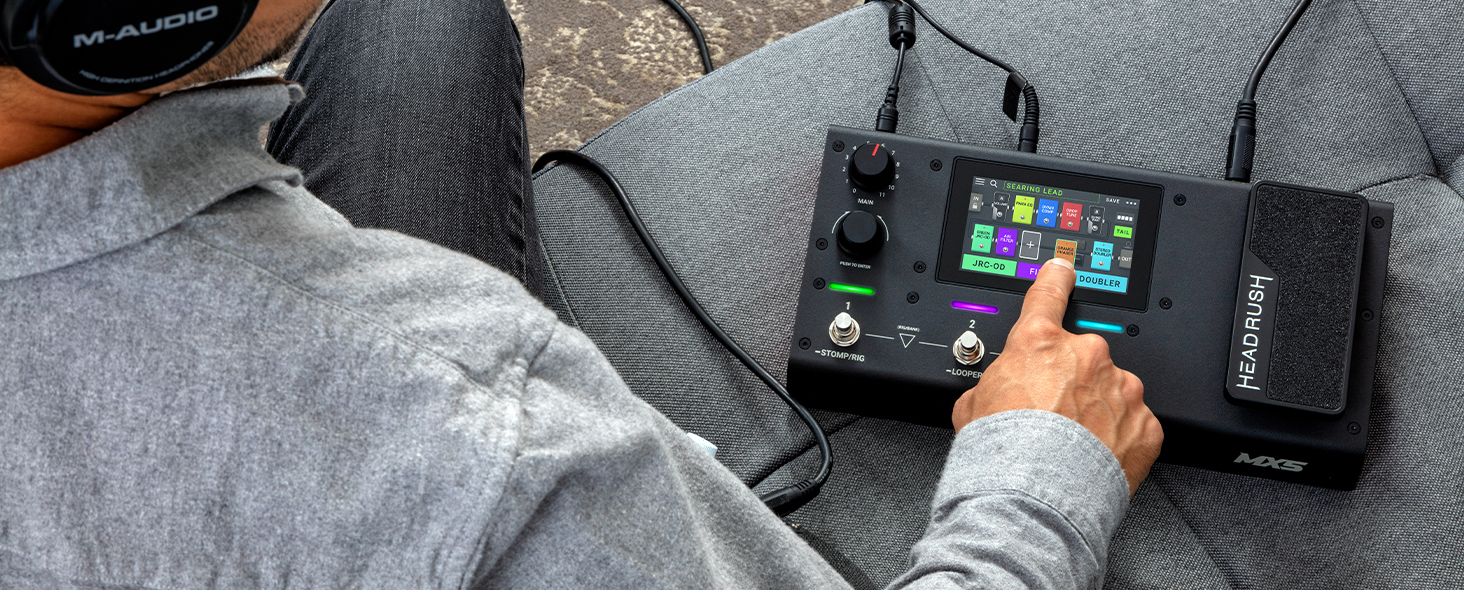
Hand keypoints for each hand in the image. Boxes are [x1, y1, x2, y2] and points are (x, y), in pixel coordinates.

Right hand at [951, 258, 1162, 494]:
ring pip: (1112, 391)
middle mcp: (1086, 357)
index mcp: (1039, 344)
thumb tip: (991, 394)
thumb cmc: (1002, 450)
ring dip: (1098, 411)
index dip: (1056, 279)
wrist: (1037, 493)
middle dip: (1072, 381)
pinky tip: (1097, 459)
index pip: (1048, 296)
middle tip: (1053, 417)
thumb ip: (990, 386)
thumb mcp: (971, 405)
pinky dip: (1120, 439)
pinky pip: (1134, 425)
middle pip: (1082, 358)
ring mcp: (1121, 389)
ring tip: (1074, 447)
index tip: (1064, 269)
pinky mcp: (1145, 425)